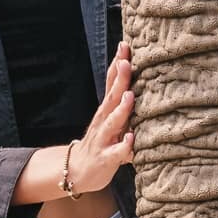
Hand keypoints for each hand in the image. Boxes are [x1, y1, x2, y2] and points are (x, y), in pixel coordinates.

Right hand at [68, 39, 133, 193]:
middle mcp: (103, 120)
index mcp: (106, 110)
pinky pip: (116, 152)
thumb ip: (124, 104)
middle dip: (119, 79)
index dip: (117, 64)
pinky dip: (123, 146)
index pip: (111, 83)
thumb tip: (140, 79)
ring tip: (129, 96)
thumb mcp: (113, 120)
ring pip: (112, 122)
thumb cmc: (102, 143)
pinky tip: (130, 139)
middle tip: (126, 61)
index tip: (125, 45)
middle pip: (111, 97)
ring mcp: (103, 139)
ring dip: (121, 109)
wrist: (78, 171)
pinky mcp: (105, 158)